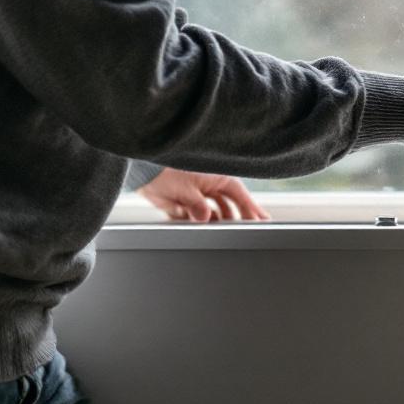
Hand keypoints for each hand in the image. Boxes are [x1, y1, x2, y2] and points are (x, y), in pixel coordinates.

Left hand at [137, 168, 270, 221]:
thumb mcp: (185, 189)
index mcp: (216, 178)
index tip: (263, 219)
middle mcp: (209, 187)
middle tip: (246, 231)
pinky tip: (200, 228)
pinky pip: (197, 218)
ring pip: (214, 214)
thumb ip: (198, 206)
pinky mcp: (185, 204)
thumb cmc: (165, 172)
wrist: (140, 173)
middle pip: (230, 206)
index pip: (240, 195)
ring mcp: (198, 195)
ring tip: (220, 232)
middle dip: (236, 218)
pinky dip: (198, 223)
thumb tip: (206, 219)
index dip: (252, 208)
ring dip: (216, 222)